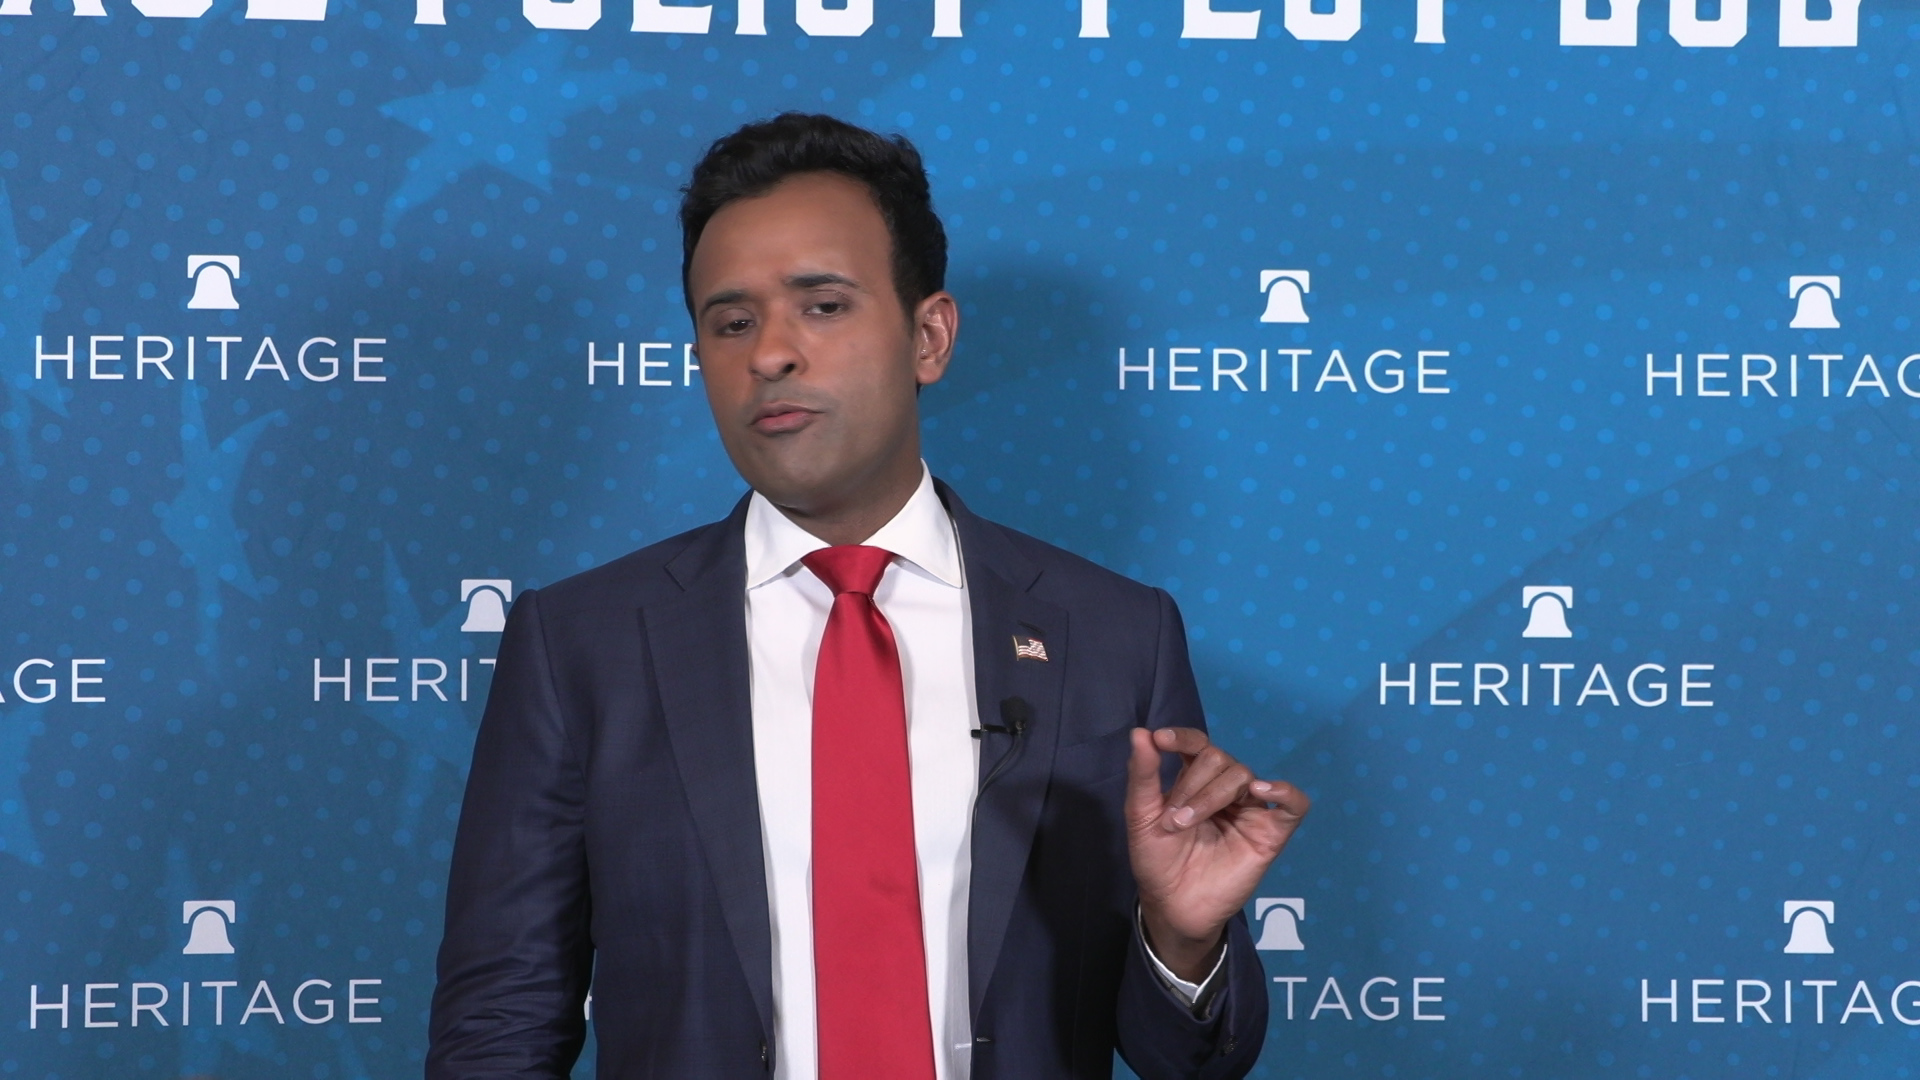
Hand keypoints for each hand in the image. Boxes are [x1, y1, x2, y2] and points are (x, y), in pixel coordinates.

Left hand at [1126, 726, 1309, 980]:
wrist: (1172, 905)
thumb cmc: (1157, 859)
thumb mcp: (1141, 815)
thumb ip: (1143, 775)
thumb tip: (1140, 732)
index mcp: (1195, 779)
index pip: (1198, 744)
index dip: (1182, 737)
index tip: (1160, 740)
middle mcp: (1226, 788)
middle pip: (1220, 759)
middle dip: (1192, 785)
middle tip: (1172, 820)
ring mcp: (1251, 809)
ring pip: (1245, 776)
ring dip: (1212, 795)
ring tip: (1187, 823)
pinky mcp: (1271, 833)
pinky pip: (1294, 804)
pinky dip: (1284, 791)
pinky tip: (1261, 790)